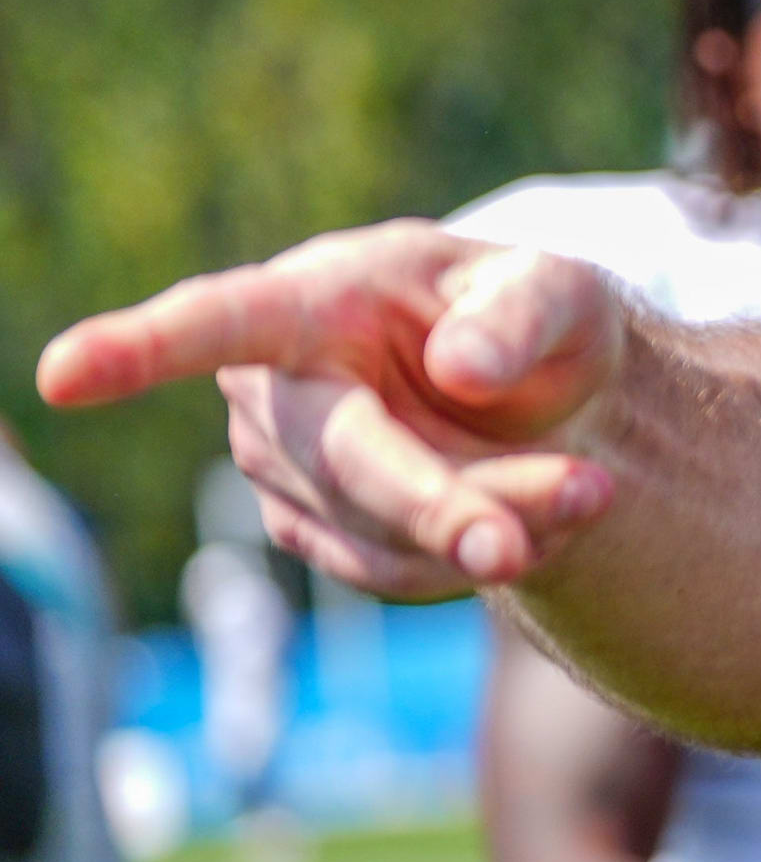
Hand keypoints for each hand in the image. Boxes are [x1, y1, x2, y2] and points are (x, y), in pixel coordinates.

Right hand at [36, 223, 625, 597]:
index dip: (141, 348)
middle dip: (442, 503)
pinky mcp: (320, 535)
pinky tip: (543, 514)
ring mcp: (284, 471)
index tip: (64, 375)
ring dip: (500, 522)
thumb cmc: (531, 318)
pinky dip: (481, 550)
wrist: (547, 397)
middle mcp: (276, 389)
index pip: (219, 321)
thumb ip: (519, 317)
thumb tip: (457, 369)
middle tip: (535, 532)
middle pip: (344, 462)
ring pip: (385, 528)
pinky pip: (400, 569)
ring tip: (594, 488)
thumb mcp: (556, 291)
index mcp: (314, 297)